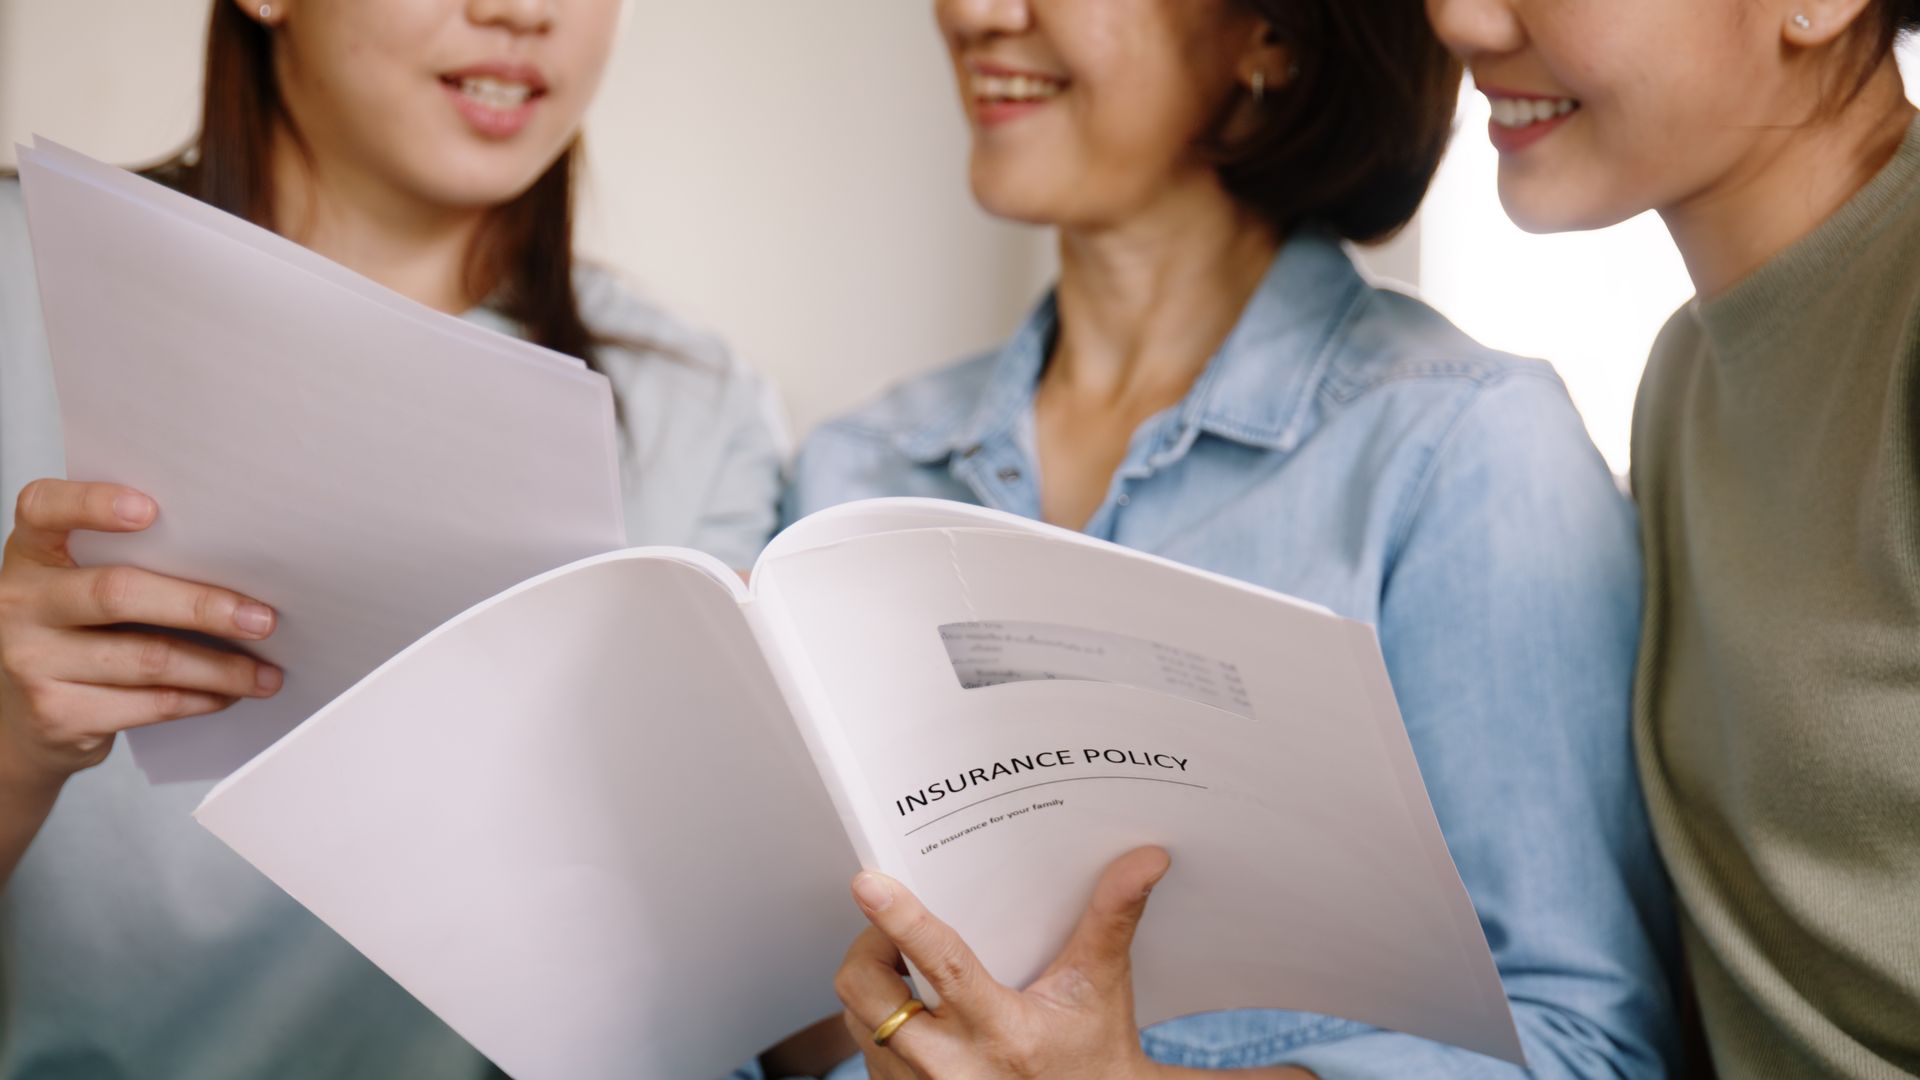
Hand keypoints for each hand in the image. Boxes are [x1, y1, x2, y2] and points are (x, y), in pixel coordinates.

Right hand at [0, 480, 281, 786]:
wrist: (19, 720)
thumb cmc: (70, 635)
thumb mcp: (78, 586)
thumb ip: (128, 562)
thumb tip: (237, 565)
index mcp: (30, 553)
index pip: (44, 509)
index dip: (92, 504)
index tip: (150, 509)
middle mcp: (20, 602)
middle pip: (119, 594)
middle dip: (203, 607)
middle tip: (262, 619)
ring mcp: (31, 661)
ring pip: (149, 659)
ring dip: (221, 667)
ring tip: (264, 671)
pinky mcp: (56, 714)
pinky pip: (149, 704)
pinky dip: (201, 698)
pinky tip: (228, 692)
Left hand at [833, 846, 1170, 1079]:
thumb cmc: (1093, 1052)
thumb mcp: (1102, 985)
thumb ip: (1112, 917)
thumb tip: (1146, 859)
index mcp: (1003, 1032)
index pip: (943, 967)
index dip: (901, 922)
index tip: (870, 884)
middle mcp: (953, 1068)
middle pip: (868, 995)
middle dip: (870, 948)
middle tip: (893, 929)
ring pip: (859, 1019)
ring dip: (874, 984)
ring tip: (909, 968)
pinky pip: (865, 1049)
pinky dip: (879, 1020)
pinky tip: (915, 1010)